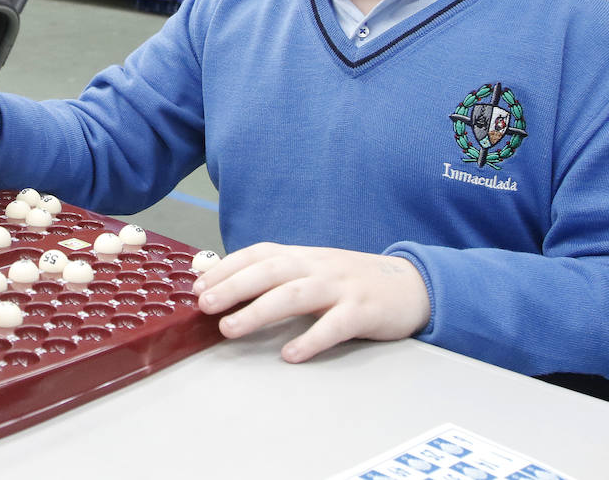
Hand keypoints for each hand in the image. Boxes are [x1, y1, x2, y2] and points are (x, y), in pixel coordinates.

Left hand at [194, 243, 430, 362]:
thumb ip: (274, 274)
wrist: (410, 284)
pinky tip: (290, 354)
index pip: (258, 254)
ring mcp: (341, 287)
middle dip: (234, 286)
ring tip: (231, 328)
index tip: (199, 285)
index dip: (226, 267)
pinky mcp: (363, 311)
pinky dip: (311, 339)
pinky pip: (335, 325)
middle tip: (206, 306)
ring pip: (295, 295)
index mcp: (301, 256)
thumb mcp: (311, 269)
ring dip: (259, 311)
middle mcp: (317, 266)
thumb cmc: (350, 281)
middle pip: (270, 271)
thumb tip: (224, 282)